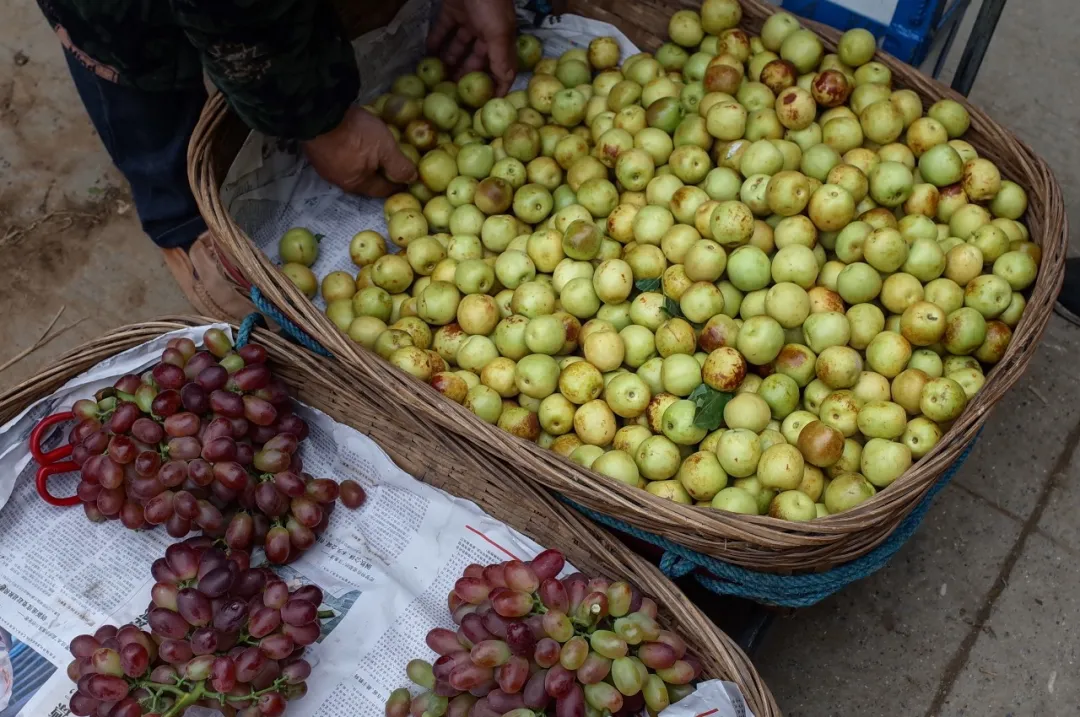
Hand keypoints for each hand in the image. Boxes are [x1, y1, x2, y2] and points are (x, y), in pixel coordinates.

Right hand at [302, 107, 416, 196]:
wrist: (319, 112)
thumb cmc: (355, 132)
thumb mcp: (384, 147)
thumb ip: (399, 165)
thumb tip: (412, 179)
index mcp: (357, 184)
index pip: (382, 190)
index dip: (397, 184)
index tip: (406, 179)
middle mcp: (340, 181)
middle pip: (366, 182)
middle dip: (379, 175)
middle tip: (391, 165)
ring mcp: (325, 168)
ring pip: (351, 170)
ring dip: (363, 164)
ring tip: (372, 153)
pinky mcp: (317, 154)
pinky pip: (339, 159)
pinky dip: (350, 155)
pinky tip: (353, 145)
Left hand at [428, 0, 517, 94]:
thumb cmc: (489, 1)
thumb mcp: (498, 31)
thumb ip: (501, 58)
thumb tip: (505, 84)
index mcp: (500, 38)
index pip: (501, 69)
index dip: (495, 87)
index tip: (484, 105)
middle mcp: (487, 32)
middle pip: (477, 61)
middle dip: (467, 77)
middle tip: (455, 94)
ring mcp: (469, 21)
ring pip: (459, 46)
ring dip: (450, 61)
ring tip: (439, 77)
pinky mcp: (452, 10)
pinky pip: (443, 29)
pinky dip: (436, 40)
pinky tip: (429, 54)